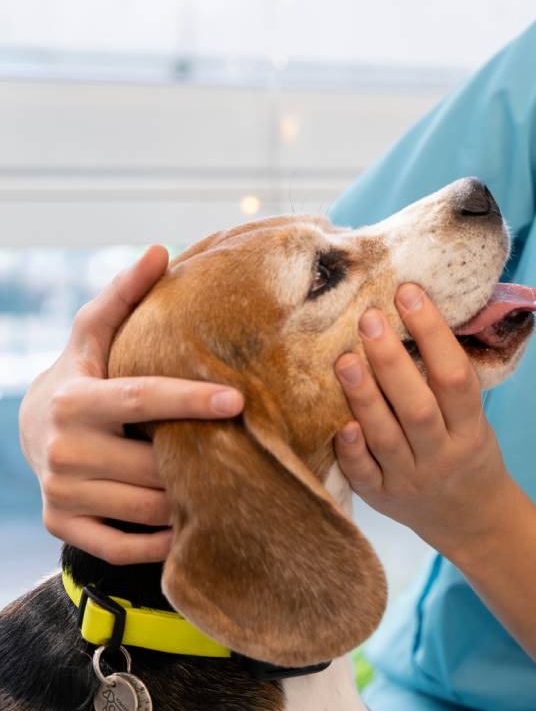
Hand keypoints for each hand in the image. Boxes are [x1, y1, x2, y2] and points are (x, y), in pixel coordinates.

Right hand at [18, 245, 244, 564]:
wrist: (31, 434)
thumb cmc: (82, 375)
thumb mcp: (93, 334)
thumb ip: (124, 295)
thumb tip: (160, 249)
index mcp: (76, 400)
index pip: (143, 400)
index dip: (191, 401)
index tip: (239, 401)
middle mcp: (64, 450)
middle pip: (153, 462)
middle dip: (199, 460)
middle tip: (246, 453)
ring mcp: (62, 492)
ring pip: (147, 506)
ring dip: (190, 500)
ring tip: (227, 484)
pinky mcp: (64, 525)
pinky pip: (125, 545)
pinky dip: (162, 540)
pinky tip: (191, 523)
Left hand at [333, 284, 515, 554]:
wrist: (470, 518)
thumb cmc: (467, 450)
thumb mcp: (475, 418)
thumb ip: (448, 381)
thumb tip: (413, 312)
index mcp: (471, 429)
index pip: (455, 377)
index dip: (433, 333)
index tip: (409, 294)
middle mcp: (442, 455)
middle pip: (418, 407)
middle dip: (392, 360)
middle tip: (369, 318)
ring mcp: (411, 479)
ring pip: (387, 437)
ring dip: (364, 395)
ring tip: (343, 358)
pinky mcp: (383, 498)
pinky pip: (364, 474)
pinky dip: (352, 449)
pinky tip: (339, 422)